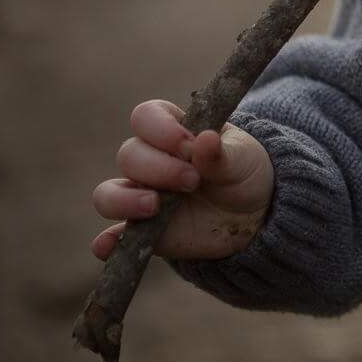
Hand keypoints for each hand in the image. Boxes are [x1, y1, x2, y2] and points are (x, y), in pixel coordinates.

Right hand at [91, 99, 272, 261]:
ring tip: (156, 206)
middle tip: (192, 181)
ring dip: (125, 199)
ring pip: (108, 193)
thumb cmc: (244, 173)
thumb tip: (205, 139)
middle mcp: (150, 160)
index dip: (161, 129)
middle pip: (128, 155)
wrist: (254, 213)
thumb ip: (221, 152)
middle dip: (158, 167)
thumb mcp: (243, 158)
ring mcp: (141, 195)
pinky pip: (113, 236)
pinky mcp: (141, 230)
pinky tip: (108, 245)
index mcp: (173, 131)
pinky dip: (107, 242)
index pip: (146, 117)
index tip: (190, 145)